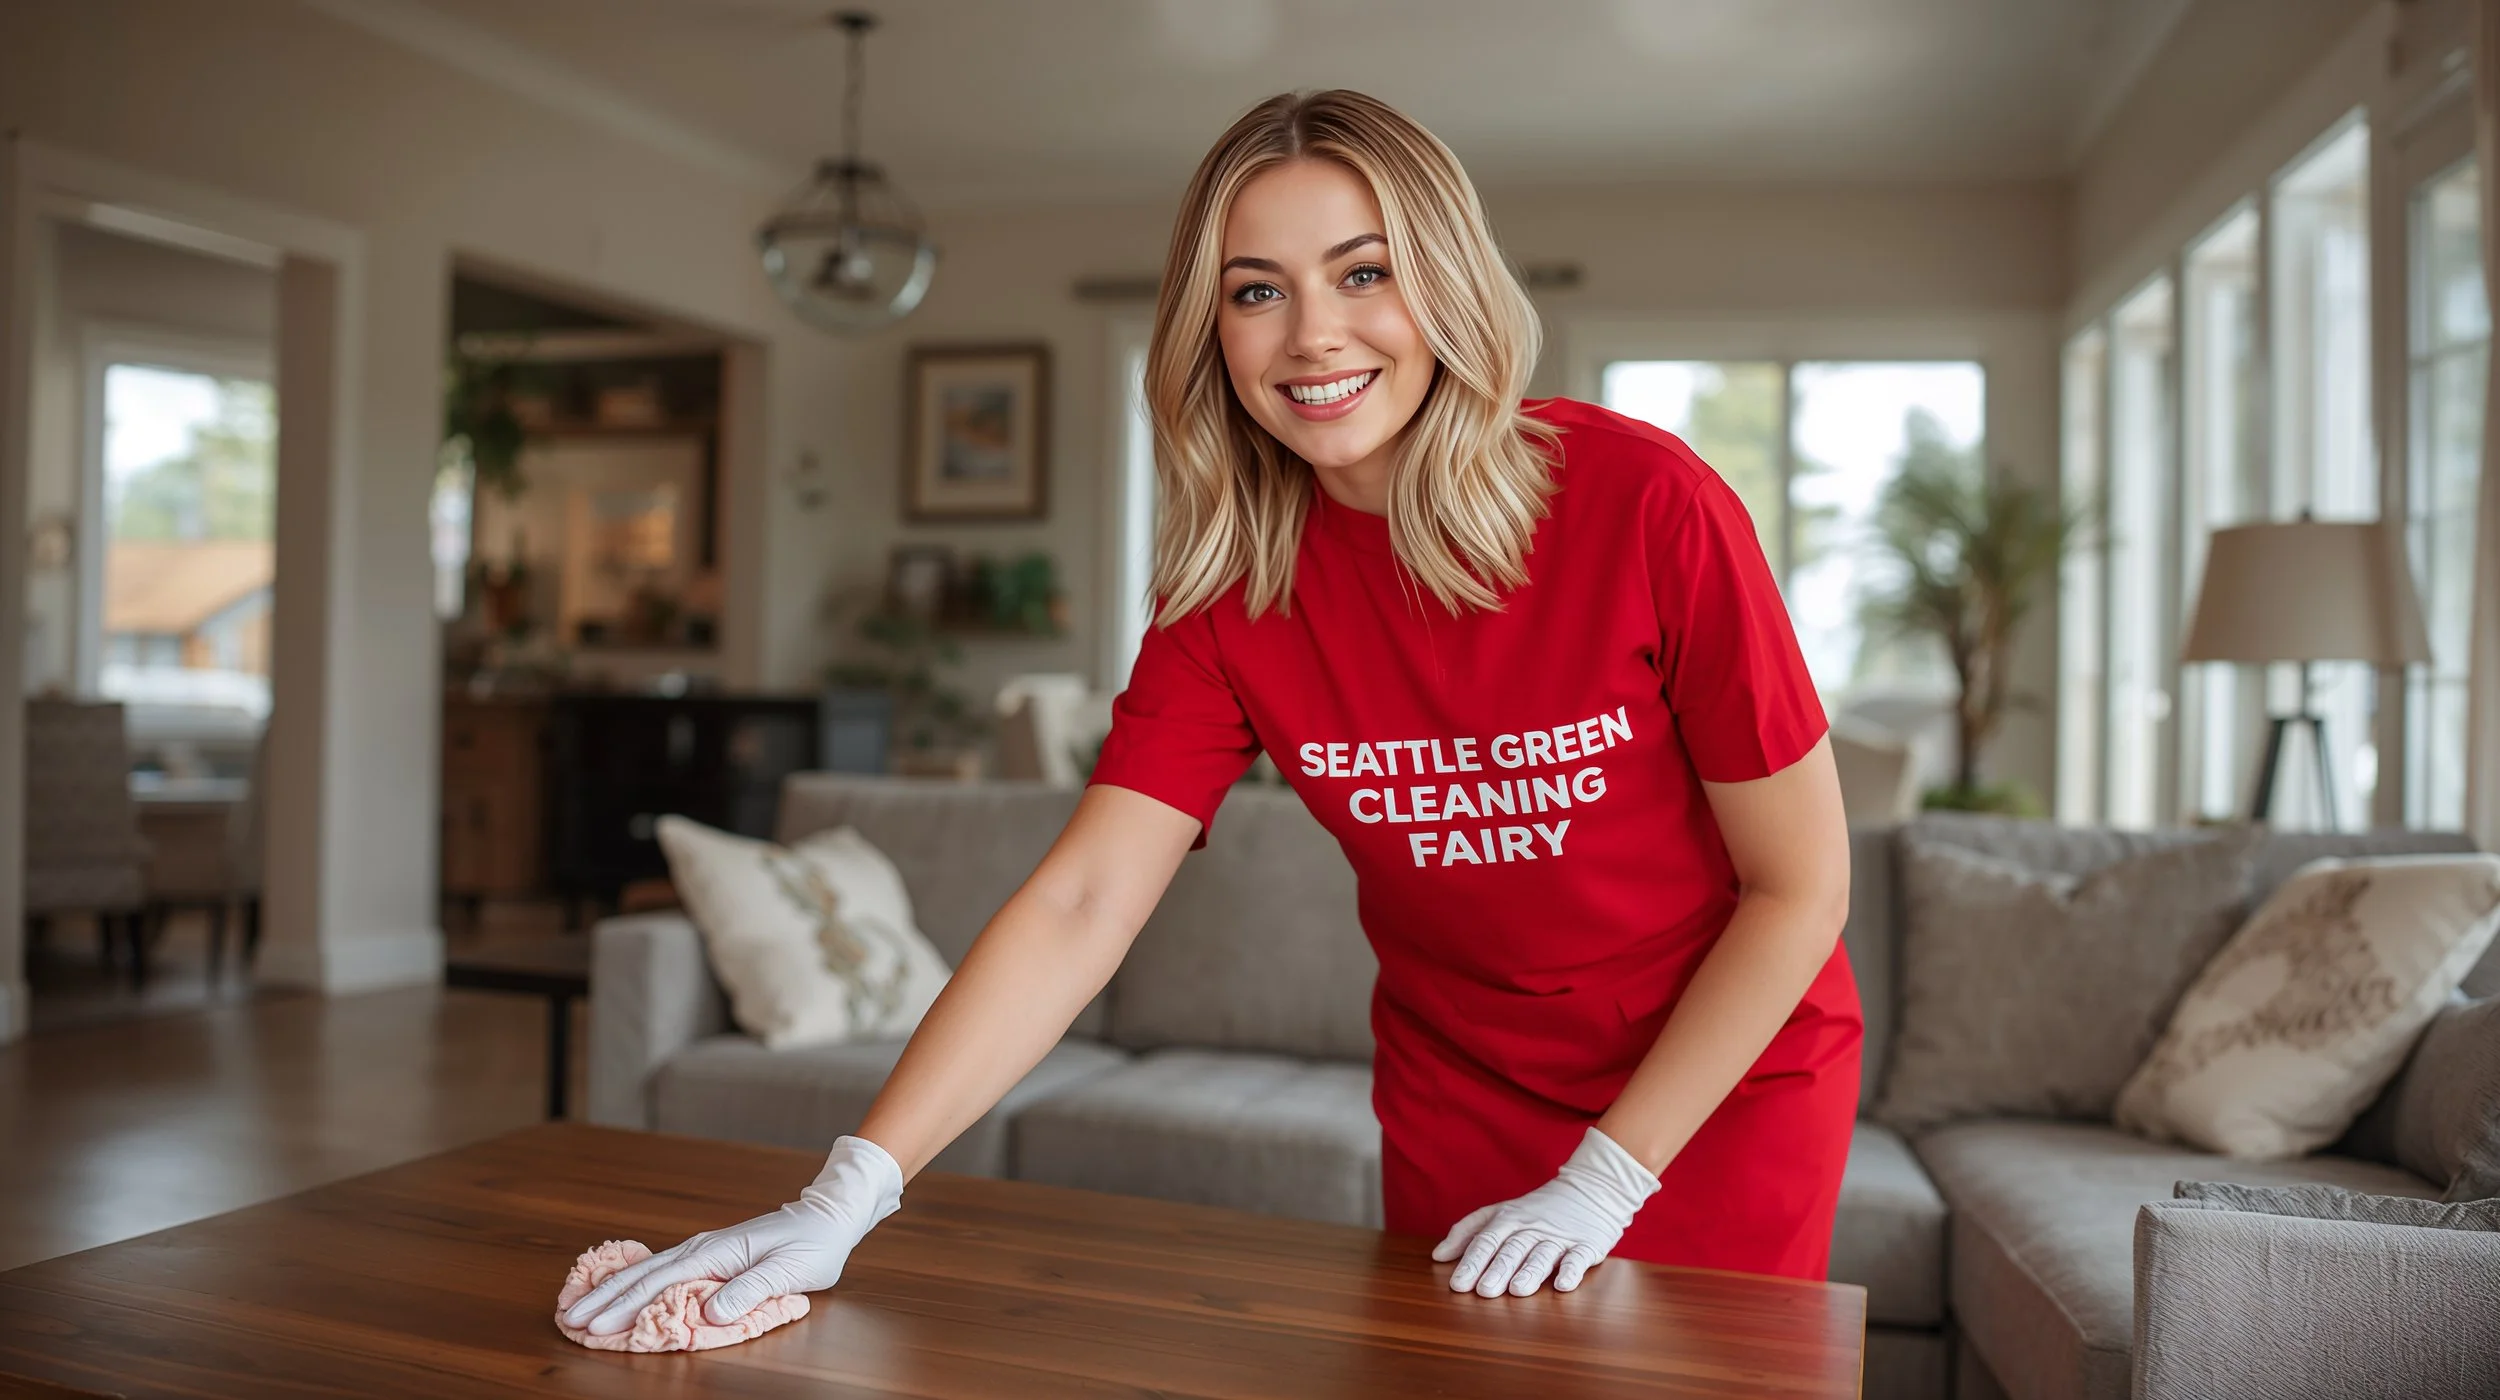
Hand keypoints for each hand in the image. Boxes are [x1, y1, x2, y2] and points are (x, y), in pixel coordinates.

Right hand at [560, 1135, 903, 1334]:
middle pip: (642, 1276)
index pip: (661, 1283)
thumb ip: (750, 1290)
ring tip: (578, 1306)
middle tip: (568, 1319)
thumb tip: (710, 1311)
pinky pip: (661, 1270)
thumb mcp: (789, 1271)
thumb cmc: (811, 1246)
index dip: (625, 1306)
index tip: (595, 1325)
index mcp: (716, 1253)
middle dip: (604, 1298)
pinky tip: (616, 1291)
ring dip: (611, 1290)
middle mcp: (701, 1248)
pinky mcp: (707, 1256)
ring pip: (646, 1271)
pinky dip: (633, 1282)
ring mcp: (701, 1250)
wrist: (827, 1218)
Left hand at [1431, 1126, 1659, 1296]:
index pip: (1486, 1240)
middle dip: (1497, 1269)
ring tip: (1518, 1290)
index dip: (1472, 1262)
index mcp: (1509, 1219)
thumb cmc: (1539, 1208)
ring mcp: (1560, 1236)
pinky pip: (1578, 1258)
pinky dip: (1571, 1271)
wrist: (1592, 1188)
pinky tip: (1563, 1285)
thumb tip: (1438, 1256)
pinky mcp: (1587, 1244)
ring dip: (1530, 1272)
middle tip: (1484, 1292)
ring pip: (1542, 1254)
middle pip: (1512, 1249)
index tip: (1458, 1285)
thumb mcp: (1501, 1212)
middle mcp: (1532, 1227)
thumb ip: (1468, 1231)